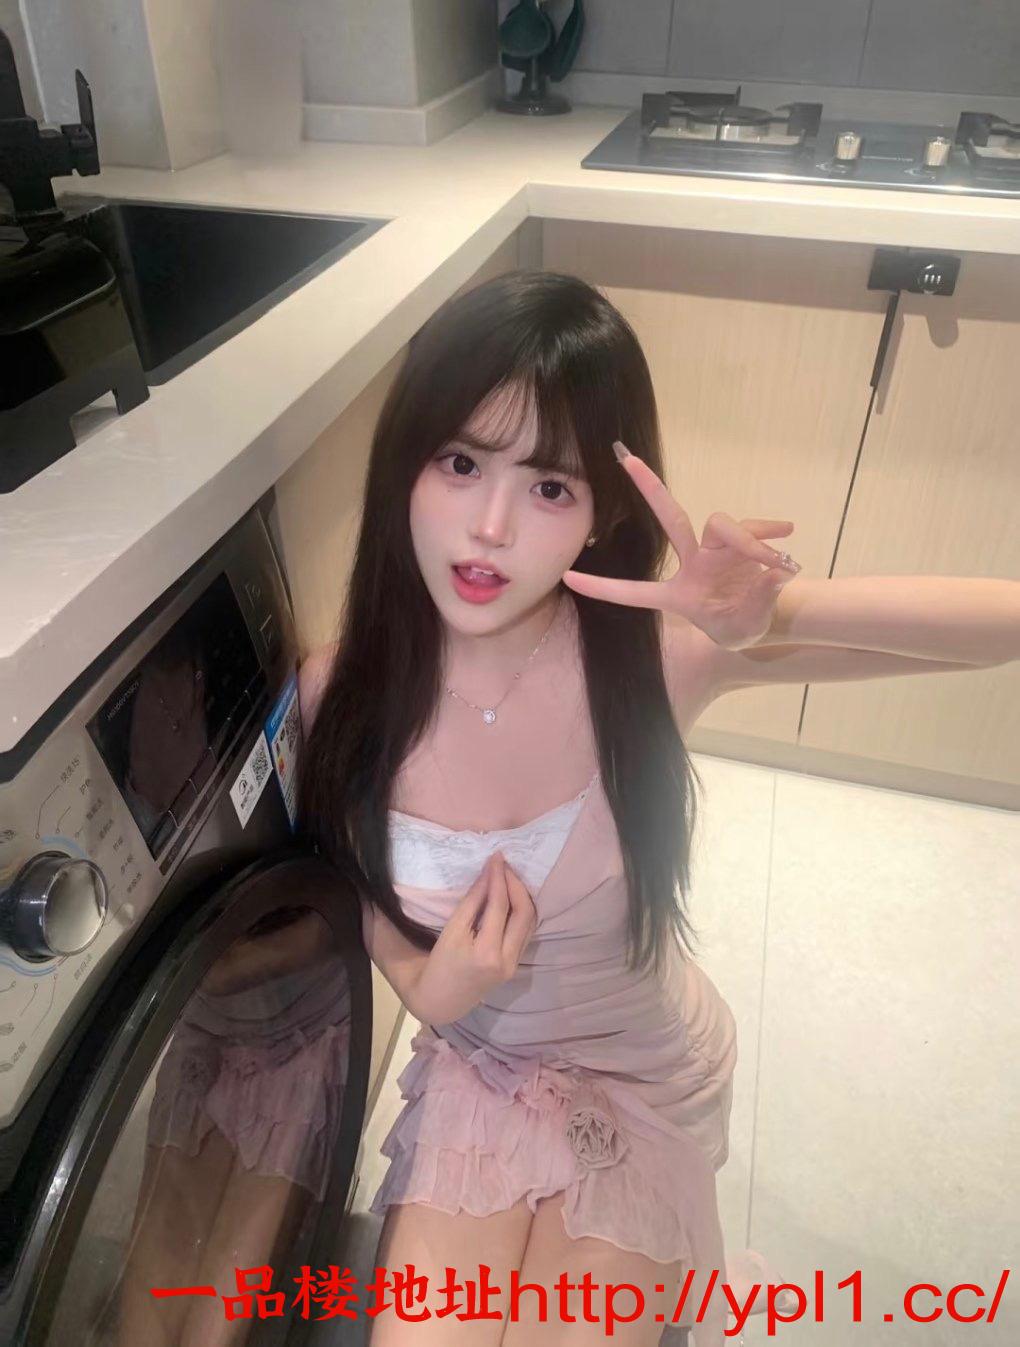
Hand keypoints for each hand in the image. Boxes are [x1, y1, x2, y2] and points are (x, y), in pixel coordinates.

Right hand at [411, 851, 536, 1025]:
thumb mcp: (452, 930)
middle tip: (504, 865)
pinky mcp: (516, 964)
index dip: (499, 877)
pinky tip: (512, 897)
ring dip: (522, 895)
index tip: (496, 857)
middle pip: (524, 912)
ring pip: (530, 922)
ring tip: (508, 876)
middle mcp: (507, 959)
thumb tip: (488, 873)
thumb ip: (473, 902)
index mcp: (487, 953)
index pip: (500, 906)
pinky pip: (526, 932)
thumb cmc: (439, 963)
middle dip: (516, 884)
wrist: (441, 999)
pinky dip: (522, 911)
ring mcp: (514, 964)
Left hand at [562, 443, 801, 650]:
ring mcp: (715, 549)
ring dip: (752, 542)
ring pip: (722, 524)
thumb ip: (759, 602)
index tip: (568, 577)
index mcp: (678, 595)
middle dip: (650, 488)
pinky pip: (754, 527)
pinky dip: (770, 533)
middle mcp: (692, 563)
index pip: (634, 592)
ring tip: (777, 565)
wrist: (767, 619)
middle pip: (671, 518)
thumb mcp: (743, 628)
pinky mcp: (740, 541)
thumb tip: (775, 573)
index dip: (603, 587)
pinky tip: (788, 534)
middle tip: (628, 460)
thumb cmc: (740, 626)